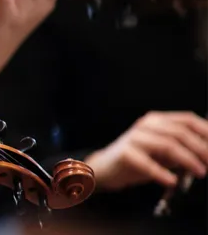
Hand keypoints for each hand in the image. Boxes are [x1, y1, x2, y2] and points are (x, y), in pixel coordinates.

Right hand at [84, 111, 207, 191]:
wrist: (105, 169)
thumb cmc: (138, 160)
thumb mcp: (164, 152)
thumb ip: (183, 149)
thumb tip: (206, 155)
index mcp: (157, 120)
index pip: (187, 120)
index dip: (206, 132)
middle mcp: (146, 125)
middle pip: (180, 133)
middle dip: (201, 149)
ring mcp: (134, 138)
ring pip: (167, 145)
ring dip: (188, 160)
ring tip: (200, 172)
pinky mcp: (125, 153)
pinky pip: (147, 163)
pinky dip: (162, 173)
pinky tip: (172, 181)